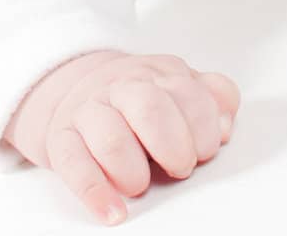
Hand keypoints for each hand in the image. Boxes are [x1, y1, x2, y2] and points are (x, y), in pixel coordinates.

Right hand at [3, 49, 239, 225]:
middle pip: (150, 107)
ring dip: (133, 171)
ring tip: (140, 185)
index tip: (204, 151)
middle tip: (179, 167)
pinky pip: (73, 164)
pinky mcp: (62, 138)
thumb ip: (213, 98)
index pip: (189, 92)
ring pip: (111, 138)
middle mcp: (122, 87)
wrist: (77, 89)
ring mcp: (89, 111)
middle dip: (173, 145)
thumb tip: (225, 126)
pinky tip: (113, 211)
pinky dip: (95, 193)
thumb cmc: (139, 101)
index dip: (204, 128)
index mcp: (158, 74)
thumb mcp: (179, 86)